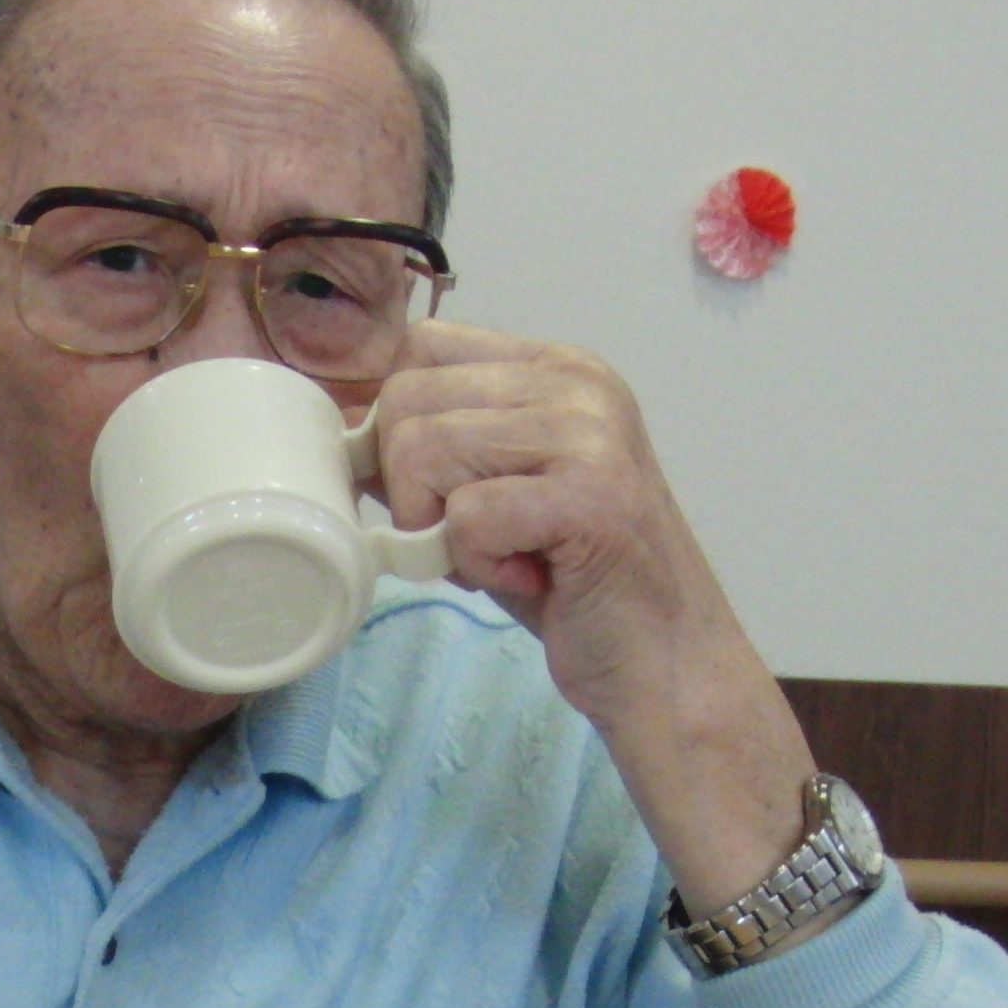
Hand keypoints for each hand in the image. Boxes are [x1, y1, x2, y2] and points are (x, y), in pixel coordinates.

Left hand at [369, 323, 816, 914]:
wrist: (662, 660)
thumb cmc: (573, 583)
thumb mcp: (494, 495)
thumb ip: (435, 451)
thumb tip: (345, 431)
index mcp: (555, 368)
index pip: (419, 346)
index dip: (391, 422)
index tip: (422, 489)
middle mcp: (576, 383)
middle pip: (406, 399)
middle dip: (408, 489)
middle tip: (469, 537)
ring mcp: (589, 434)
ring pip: (423, 451)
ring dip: (440, 529)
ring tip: (502, 555)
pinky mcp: (590, 495)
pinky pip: (464, 517)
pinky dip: (475, 564)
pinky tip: (528, 577)